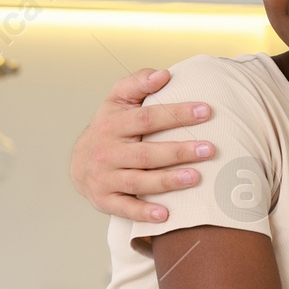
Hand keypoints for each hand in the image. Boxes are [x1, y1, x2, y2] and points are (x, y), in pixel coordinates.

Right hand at [70, 69, 215, 221]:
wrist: (79, 163)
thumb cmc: (109, 126)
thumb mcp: (118, 100)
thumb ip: (138, 82)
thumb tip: (164, 74)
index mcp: (113, 123)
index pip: (147, 117)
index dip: (176, 114)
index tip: (206, 111)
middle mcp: (108, 151)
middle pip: (146, 153)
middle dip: (179, 151)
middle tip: (209, 149)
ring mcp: (105, 178)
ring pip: (138, 181)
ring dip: (168, 181)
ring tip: (196, 178)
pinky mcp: (104, 200)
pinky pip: (125, 208)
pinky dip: (143, 212)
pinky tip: (165, 214)